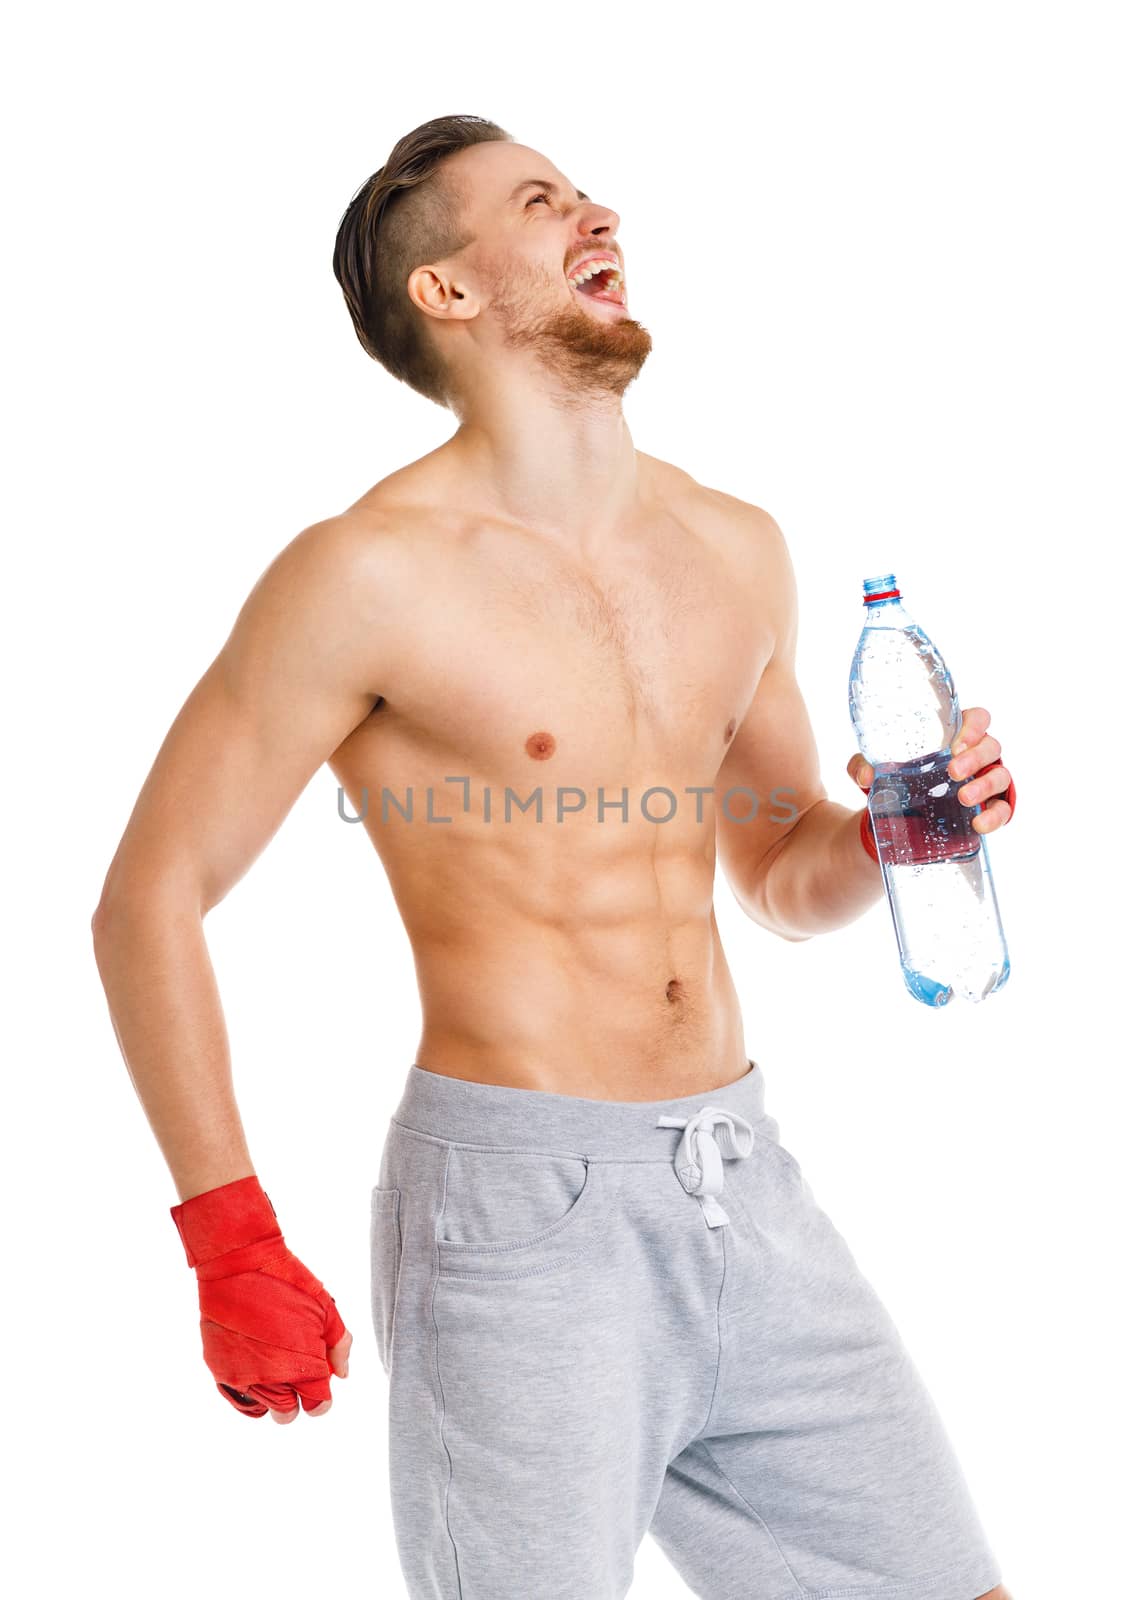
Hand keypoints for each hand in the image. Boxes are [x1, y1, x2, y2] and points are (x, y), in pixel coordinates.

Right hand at [197, 1244, 352, 1424]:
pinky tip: (256, 1370)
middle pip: (287, 1415)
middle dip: (296, 1399)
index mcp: (303, 1367)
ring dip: (272, 1395)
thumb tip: (341, 1375)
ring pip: (263, 1409)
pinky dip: (249, 1393)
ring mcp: (242, 1377)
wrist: (239, 1263)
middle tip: (295, 1371)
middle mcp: (271, 1380)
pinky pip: (239, 1400)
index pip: (318, 1407)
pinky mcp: (219, 1370)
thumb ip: (339, 1345)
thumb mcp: (326, 1307)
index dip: (321, 1398)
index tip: (319, 1382)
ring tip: (274, 1363)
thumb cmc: (288, 1281)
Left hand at [847, 706, 1015, 834]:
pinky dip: (995, 816)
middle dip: (976, 757)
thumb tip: (865, 774)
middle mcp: (977, 756)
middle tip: (953, 771)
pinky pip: (1003, 809)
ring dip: (985, 785)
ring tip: (964, 797)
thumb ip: (864, 765)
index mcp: (956, 736)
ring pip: (1001, 775)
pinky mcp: (989, 808)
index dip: (974, 726)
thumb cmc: (900, 779)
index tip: (955, 744)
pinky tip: (979, 824)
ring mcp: (986, 782)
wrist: (902, 818)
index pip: (978, 719)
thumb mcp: (879, 769)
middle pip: (992, 746)